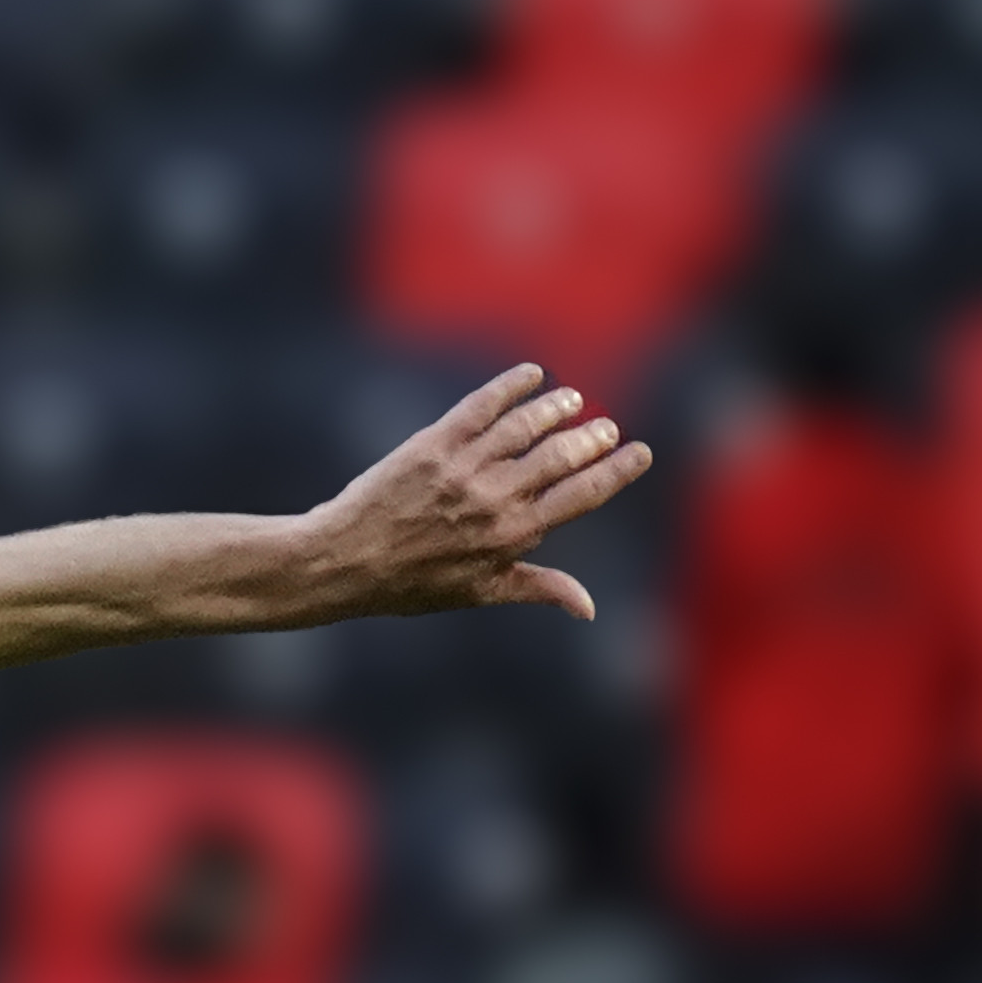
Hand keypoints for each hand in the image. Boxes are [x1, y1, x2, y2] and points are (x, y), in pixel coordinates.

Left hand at [295, 364, 652, 622]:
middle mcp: (495, 499)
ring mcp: (465, 468)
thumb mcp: (478, 592)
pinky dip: (512, 385)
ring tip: (572, 400)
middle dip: (593, 437)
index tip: (639, 453)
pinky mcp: (434, 444)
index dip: (617, 470)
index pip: (583, 495)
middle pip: (563, 454)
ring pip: (528, 424)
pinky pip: (483, 405)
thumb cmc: (410, 584)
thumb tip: (589, 606)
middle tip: (606, 427)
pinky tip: (531, 375)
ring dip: (558, 408)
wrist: (342, 563)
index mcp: (513, 535)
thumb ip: (538, 587)